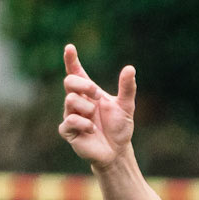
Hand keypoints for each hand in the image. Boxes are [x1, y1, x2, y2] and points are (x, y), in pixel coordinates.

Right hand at [58, 44, 136, 169]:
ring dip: (87, 107)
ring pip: (70, 100)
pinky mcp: (68, 131)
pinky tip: (92, 130)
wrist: (117, 151)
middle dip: (83, 85)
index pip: (76, 72)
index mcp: (89, 92)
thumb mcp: (126, 106)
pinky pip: (70, 120)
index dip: (71, 60)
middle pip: (69, 82)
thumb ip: (127, 88)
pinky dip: (84, 124)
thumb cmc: (119, 128)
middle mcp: (77, 101)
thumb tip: (130, 68)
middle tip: (96, 94)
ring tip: (96, 119)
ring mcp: (71, 115)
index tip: (70, 48)